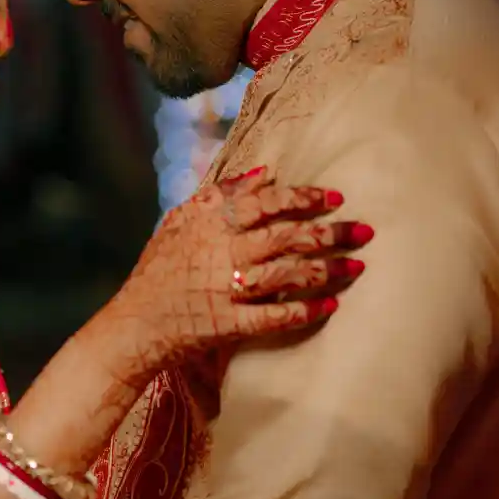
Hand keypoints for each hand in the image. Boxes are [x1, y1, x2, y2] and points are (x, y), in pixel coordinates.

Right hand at [102, 169, 370, 381]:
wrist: (134, 325)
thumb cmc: (158, 271)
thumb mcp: (180, 222)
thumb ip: (221, 195)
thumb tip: (265, 173)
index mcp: (210, 225)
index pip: (265, 204)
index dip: (303, 199)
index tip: (334, 198)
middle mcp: (221, 254)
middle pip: (285, 237)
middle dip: (329, 233)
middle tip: (365, 230)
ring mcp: (225, 291)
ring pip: (285, 275)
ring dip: (325, 270)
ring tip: (358, 267)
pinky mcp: (227, 325)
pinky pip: (272, 318)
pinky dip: (302, 312)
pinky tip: (330, 306)